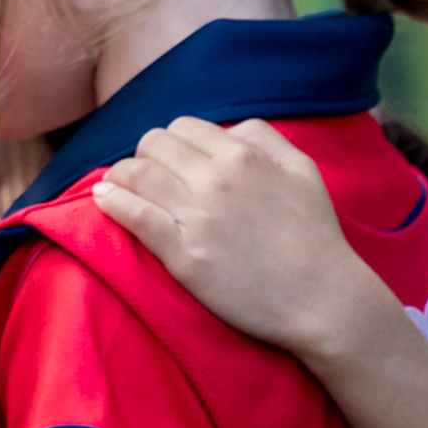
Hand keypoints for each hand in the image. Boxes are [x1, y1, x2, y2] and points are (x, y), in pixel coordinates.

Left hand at [89, 117, 401, 366]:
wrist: (323, 299)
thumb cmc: (314, 236)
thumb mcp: (303, 171)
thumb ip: (265, 139)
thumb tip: (228, 130)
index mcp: (243, 156)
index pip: (182, 127)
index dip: (171, 142)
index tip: (169, 160)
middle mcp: (216, 180)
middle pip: (152, 145)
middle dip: (145, 156)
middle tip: (146, 176)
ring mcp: (197, 217)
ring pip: (135, 174)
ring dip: (120, 176)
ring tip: (116, 186)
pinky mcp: (183, 255)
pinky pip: (133, 215)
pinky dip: (112, 201)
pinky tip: (104, 198)